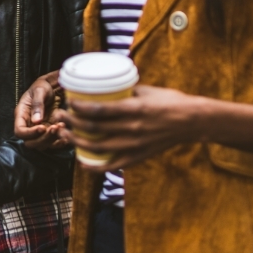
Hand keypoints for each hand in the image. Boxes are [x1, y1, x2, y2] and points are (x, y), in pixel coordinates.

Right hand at [15, 71, 69, 150]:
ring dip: (52, 139)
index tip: (42, 127)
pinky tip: (66, 135)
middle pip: (30, 142)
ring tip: (62, 126)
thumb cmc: (42, 87)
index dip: (29, 133)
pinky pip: (51, 144)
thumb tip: (36, 121)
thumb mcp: (39, 91)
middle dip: (43, 138)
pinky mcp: (48, 132)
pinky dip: (58, 143)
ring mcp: (38, 131)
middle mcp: (28, 126)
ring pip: (41, 145)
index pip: (19, 131)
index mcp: (21, 115)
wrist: (52, 87)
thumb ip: (37, 104)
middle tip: (55, 127)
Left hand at [58, 85, 208, 171]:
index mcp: (134, 110)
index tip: (69, 102)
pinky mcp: (137, 157)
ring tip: (65, 134)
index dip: (79, 108)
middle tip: (60, 116)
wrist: (191, 122)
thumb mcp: (147, 90)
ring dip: (76, 142)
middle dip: (72, 122)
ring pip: (97, 147)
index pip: (99, 110)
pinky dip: (94, 166)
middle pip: (93, 129)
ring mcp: (134, 146)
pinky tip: (81, 161)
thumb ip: (125, 90)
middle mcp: (132, 129)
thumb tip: (105, 86)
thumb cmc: (170, 102)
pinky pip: (111, 165)